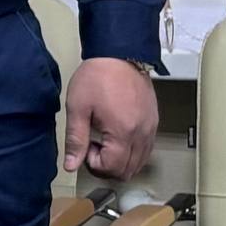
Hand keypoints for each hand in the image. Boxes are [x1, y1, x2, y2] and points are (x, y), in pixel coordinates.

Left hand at [64, 56, 157, 178]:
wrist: (119, 54)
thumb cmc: (98, 76)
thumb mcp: (78, 108)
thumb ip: (75, 139)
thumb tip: (71, 164)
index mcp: (123, 132)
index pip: (113, 168)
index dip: (94, 164)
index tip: (85, 147)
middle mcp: (142, 134)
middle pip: (128, 171)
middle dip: (107, 166)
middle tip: (92, 147)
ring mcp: (151, 128)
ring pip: (139, 163)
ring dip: (120, 161)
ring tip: (103, 141)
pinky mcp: (154, 122)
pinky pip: (146, 150)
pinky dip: (132, 152)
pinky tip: (116, 137)